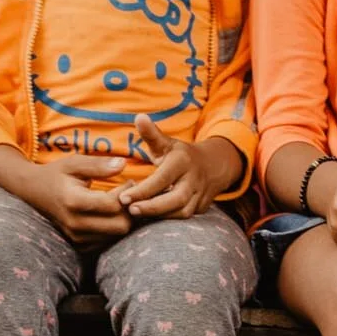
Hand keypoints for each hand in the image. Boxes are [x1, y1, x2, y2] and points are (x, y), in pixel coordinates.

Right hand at [0, 151, 131, 243]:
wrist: (32, 192)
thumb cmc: (56, 174)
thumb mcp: (73, 163)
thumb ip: (98, 165)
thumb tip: (123, 164)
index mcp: (73, 201)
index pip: (113, 204)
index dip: (127, 193)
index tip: (128, 181)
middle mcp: (75, 224)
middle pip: (120, 225)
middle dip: (128, 209)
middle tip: (126, 195)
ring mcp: (77, 238)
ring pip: (116, 235)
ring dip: (122, 218)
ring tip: (117, 202)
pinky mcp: (79, 246)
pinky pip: (108, 241)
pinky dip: (112, 228)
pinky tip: (108, 214)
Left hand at [118, 115, 232, 220]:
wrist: (213, 166)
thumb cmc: (181, 155)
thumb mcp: (167, 142)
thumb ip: (151, 134)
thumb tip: (139, 117)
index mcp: (183, 161)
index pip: (162, 179)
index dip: (143, 190)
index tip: (124, 198)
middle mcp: (194, 180)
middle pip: (176, 199)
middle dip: (153, 207)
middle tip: (130, 210)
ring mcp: (200, 195)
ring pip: (183, 212)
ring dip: (160, 216)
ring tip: (137, 215)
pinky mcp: (201, 208)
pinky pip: (185, 217)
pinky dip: (167, 219)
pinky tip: (150, 218)